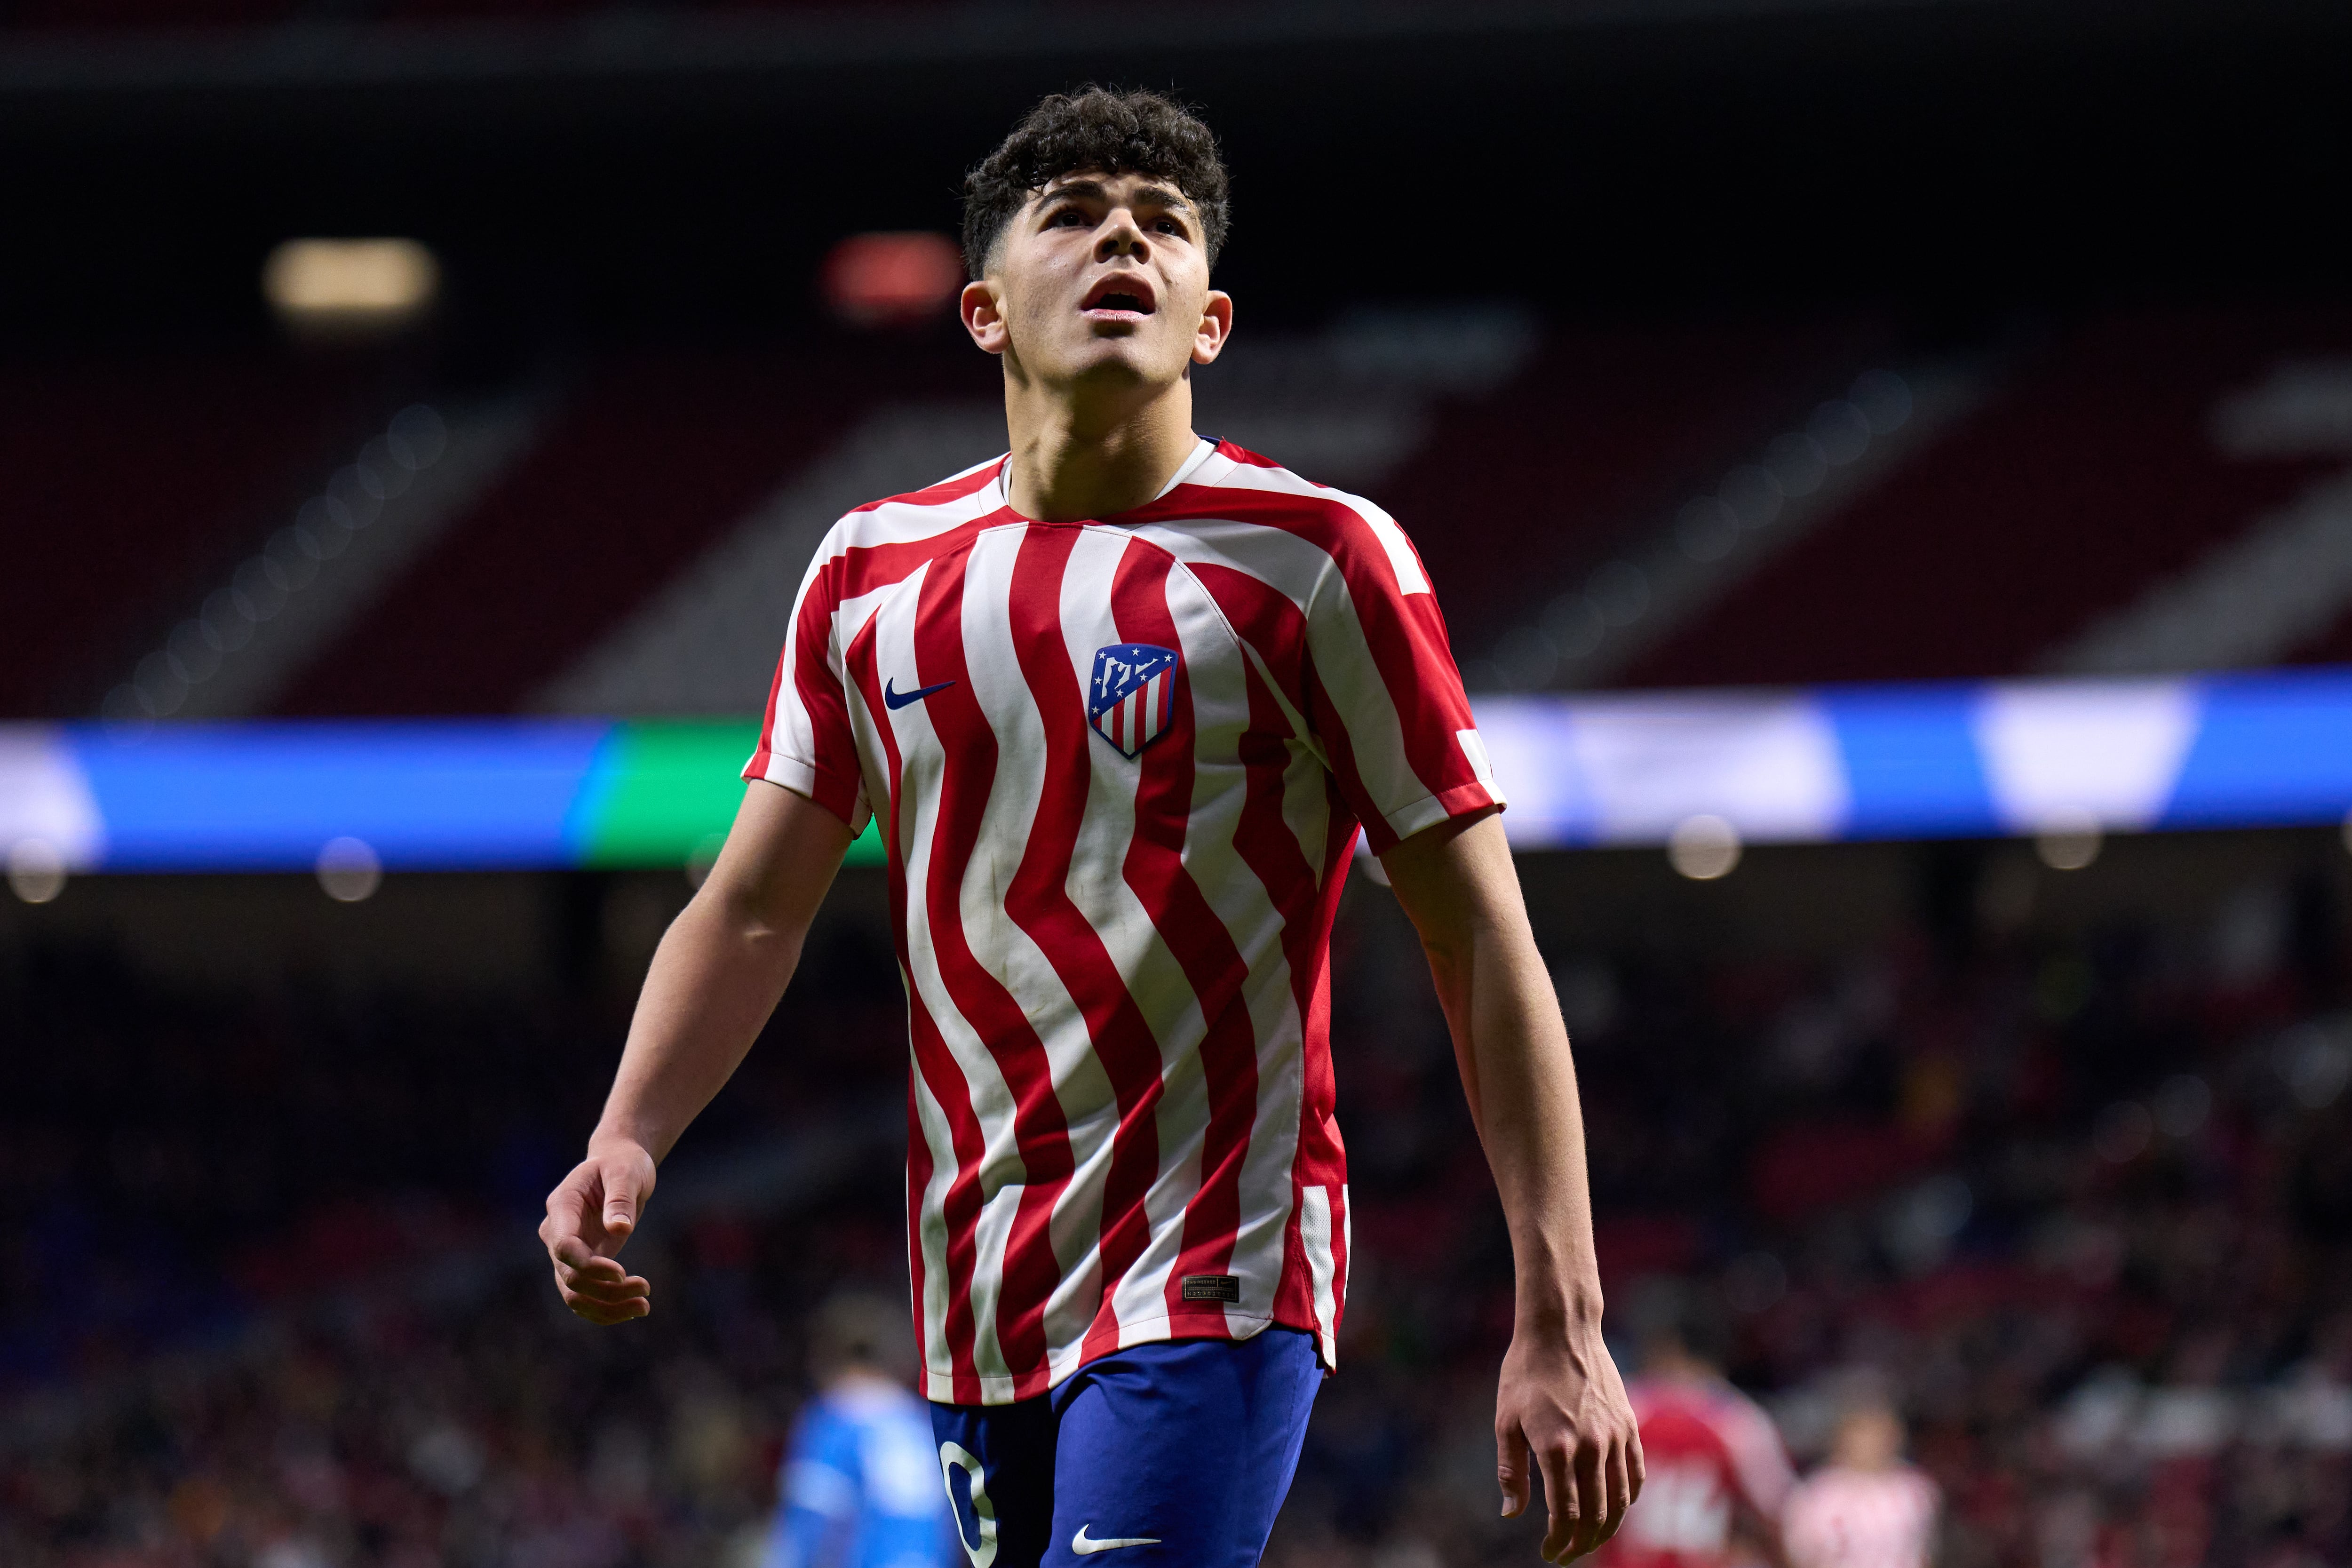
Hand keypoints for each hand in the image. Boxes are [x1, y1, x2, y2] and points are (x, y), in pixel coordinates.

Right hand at [539, 1140, 656, 1323]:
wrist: (619, 1166)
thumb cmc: (623, 1164)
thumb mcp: (626, 1171)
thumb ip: (620, 1197)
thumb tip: (620, 1229)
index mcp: (562, 1206)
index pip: (564, 1246)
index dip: (590, 1266)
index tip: (623, 1274)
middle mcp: (556, 1232)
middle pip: (570, 1277)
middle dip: (606, 1291)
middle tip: (646, 1289)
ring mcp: (565, 1252)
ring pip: (574, 1294)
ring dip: (607, 1307)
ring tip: (644, 1307)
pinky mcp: (581, 1264)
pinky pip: (586, 1296)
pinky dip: (606, 1308)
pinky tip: (635, 1309)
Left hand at [1497, 1317, 1643, 1562]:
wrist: (1561, 1330)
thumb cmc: (1524, 1373)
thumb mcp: (1505, 1421)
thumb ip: (1511, 1471)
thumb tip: (1512, 1514)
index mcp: (1557, 1448)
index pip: (1565, 1514)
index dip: (1559, 1542)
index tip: (1549, 1553)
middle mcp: (1591, 1446)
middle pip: (1596, 1515)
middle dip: (1582, 1544)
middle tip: (1568, 1554)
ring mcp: (1615, 1436)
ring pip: (1621, 1501)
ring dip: (1607, 1529)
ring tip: (1589, 1540)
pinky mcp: (1629, 1425)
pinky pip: (1635, 1474)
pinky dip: (1628, 1500)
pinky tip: (1614, 1508)